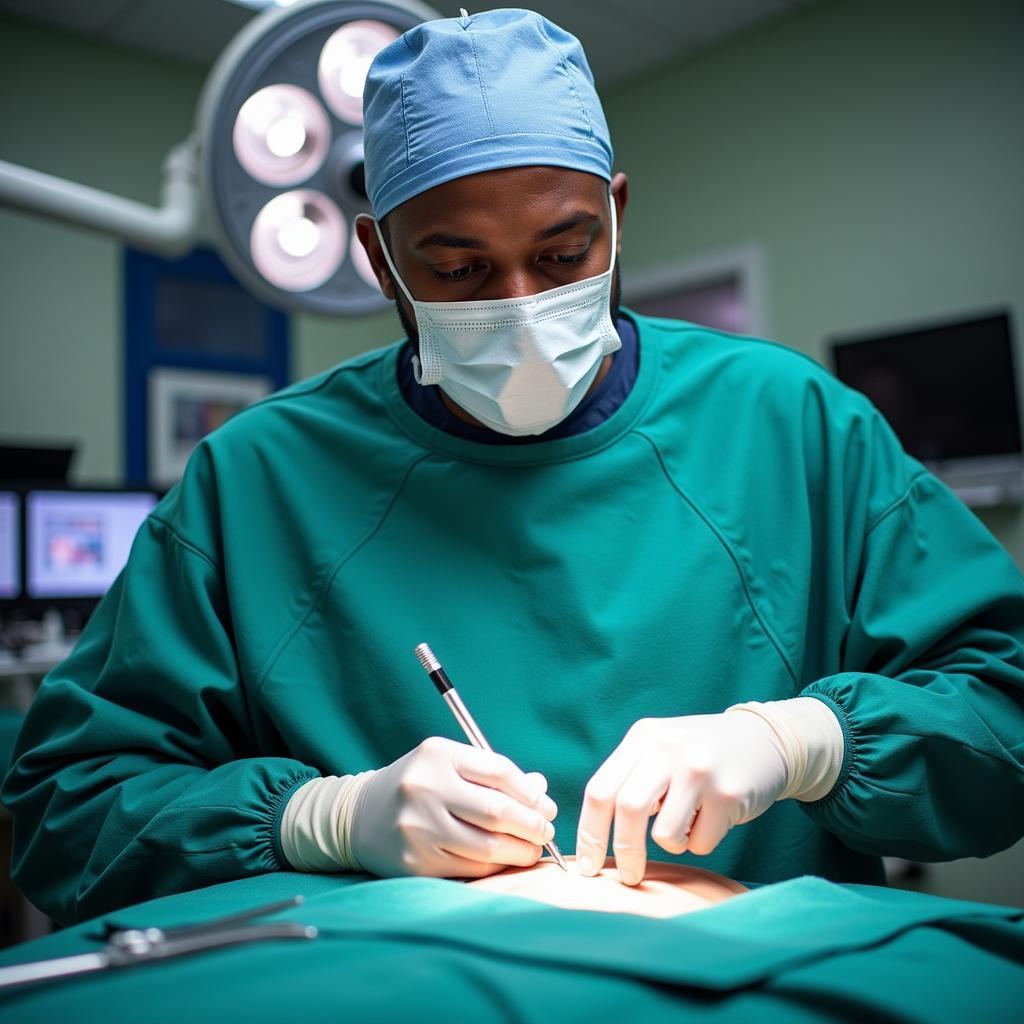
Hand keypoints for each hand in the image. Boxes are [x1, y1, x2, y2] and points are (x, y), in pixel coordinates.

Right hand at [349, 736, 557, 878]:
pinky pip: (470, 868)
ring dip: (521, 851)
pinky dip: (497, 866)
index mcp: (438, 755)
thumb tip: (541, 791)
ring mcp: (418, 827)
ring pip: (488, 846)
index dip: (531, 793)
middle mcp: (425, 788)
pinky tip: (506, 861)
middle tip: (546, 832)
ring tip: (533, 849)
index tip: (547, 806)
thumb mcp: (450, 765)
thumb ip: (494, 775)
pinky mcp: (415, 861)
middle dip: (532, 825)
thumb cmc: (419, 785)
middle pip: (497, 811)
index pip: (499, 772)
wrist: (361, 816)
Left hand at [575, 711, 787, 884]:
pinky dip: (703, 841)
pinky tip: (716, 814)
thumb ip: (629, 779)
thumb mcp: (659, 749)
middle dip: (625, 852)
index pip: (600, 790)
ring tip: (689, 820)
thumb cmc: (699, 756)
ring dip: (674, 842)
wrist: (765, 740)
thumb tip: (594, 838)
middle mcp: (668, 748)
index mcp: (643, 737)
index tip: (587, 866)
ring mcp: (700, 770)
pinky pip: (701, 843)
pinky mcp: (729, 794)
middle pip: (628, 810)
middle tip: (630, 876)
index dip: (589, 833)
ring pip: (666, 834)